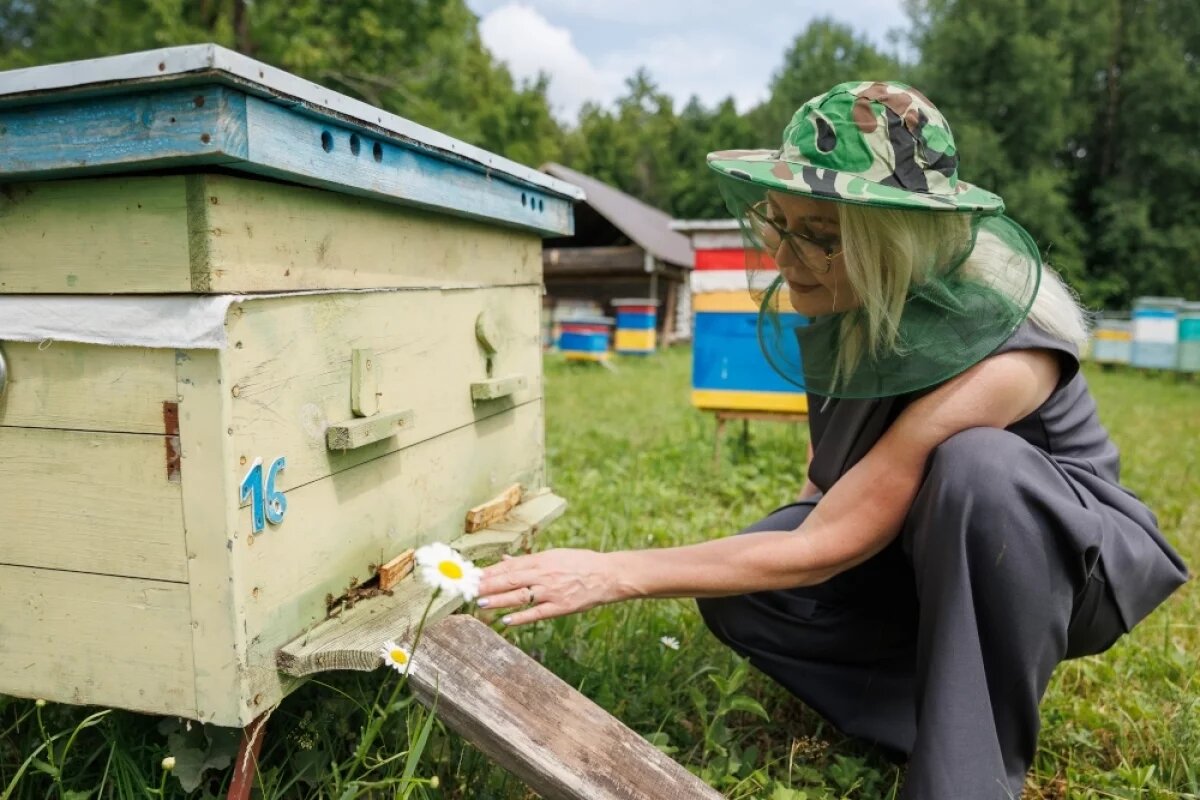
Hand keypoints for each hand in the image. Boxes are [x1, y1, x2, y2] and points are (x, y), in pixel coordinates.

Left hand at [477, 548, 625, 625]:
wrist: (607, 575)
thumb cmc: (580, 563)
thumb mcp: (554, 555)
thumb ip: (528, 560)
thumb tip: (506, 560)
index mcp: (542, 560)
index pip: (510, 566)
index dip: (490, 571)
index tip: (473, 575)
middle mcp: (544, 575)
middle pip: (511, 580)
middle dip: (488, 585)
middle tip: (469, 589)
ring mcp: (552, 591)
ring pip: (520, 596)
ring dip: (499, 600)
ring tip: (481, 603)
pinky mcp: (561, 606)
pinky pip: (537, 613)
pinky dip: (521, 617)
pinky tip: (506, 620)